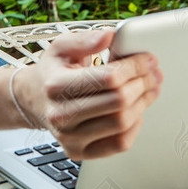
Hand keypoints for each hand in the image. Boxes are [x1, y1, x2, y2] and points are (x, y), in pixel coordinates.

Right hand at [14, 27, 161, 159]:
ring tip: (149, 88)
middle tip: (153, 72)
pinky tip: (136, 110)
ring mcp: (70, 138)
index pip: (107, 78)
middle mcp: (61, 115)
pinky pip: (119, 144)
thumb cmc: (52, 72)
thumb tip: (110, 36)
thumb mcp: (61, 47)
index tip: (147, 58)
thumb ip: (86, 39)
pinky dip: (135, 126)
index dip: (134, 66)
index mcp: (56, 85)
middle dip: (143, 83)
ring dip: (143, 103)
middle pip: (118, 102)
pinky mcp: (80, 152)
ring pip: (121, 124)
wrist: (34, 99)